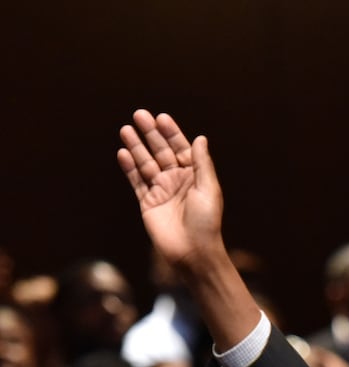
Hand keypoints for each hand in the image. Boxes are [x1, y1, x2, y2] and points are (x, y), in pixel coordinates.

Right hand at [117, 110, 225, 269]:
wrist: (193, 252)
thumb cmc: (206, 222)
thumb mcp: (208, 189)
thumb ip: (202, 164)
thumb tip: (200, 138)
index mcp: (195, 176)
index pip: (181, 149)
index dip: (171, 133)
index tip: (161, 117)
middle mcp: (177, 181)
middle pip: (161, 152)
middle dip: (151, 134)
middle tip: (139, 115)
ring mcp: (161, 191)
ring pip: (146, 163)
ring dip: (136, 147)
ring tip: (126, 129)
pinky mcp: (147, 202)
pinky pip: (137, 181)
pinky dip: (129, 167)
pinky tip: (122, 153)